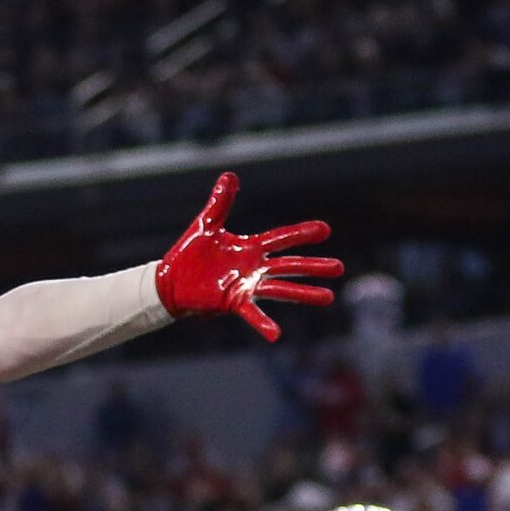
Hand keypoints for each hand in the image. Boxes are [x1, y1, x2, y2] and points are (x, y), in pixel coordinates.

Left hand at [152, 172, 342, 341]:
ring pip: (280, 289)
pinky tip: (276, 335)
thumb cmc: (190, 253)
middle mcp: (254, 268)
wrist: (170, 279)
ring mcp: (246, 286)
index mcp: (251, 247)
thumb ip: (221, 202)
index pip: (282, 238)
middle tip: (339, 268)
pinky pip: (252, 313)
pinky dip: (264, 325)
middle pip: (290, 266)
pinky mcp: (233, 302)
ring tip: (328, 297)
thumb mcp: (207, 223)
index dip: (302, 234)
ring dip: (304, 293)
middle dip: (314, 267)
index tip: (325, 230)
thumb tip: (230, 175)